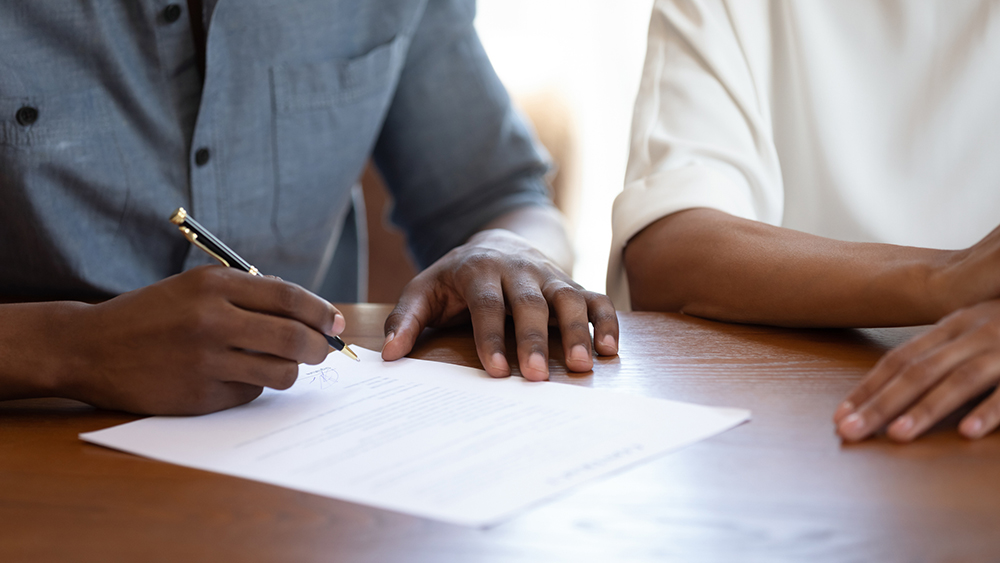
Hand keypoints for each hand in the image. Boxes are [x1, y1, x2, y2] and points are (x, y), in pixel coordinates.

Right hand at [55, 266, 343, 414]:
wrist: (91, 347)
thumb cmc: (154, 315)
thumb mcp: (195, 287)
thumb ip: (247, 294)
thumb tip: (308, 313)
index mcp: (214, 285)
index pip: (288, 297)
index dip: (320, 311)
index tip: (334, 321)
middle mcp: (212, 320)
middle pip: (293, 337)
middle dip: (318, 346)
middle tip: (323, 350)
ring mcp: (206, 361)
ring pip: (280, 372)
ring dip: (290, 371)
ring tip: (280, 365)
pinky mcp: (199, 395)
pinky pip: (250, 394)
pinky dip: (252, 386)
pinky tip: (231, 377)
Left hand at [380, 229, 618, 380]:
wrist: (497, 243)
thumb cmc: (456, 279)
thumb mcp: (424, 291)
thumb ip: (405, 319)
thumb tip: (388, 355)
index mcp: (479, 270)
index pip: (486, 304)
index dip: (490, 337)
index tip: (495, 371)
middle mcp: (519, 270)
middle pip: (529, 303)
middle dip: (533, 340)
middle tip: (535, 376)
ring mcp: (549, 276)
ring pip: (569, 299)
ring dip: (577, 331)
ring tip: (581, 365)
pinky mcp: (571, 285)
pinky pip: (595, 299)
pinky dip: (606, 322)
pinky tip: (610, 350)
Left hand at [835, 299, 999, 441]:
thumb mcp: (976, 330)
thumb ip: (942, 354)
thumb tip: (894, 387)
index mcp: (952, 326)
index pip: (899, 359)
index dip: (868, 387)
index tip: (839, 415)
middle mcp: (973, 333)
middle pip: (919, 371)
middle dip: (881, 403)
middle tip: (850, 432)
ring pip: (960, 379)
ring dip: (925, 408)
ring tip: (896, 435)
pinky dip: (988, 410)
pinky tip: (966, 431)